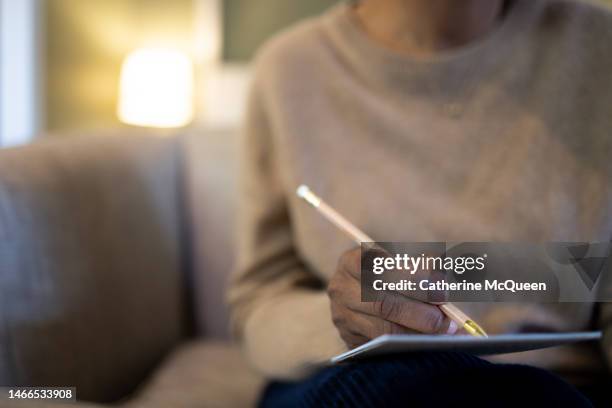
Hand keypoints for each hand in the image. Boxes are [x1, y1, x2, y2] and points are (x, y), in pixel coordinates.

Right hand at [328, 247, 457, 348]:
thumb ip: (421, 266)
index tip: (440, 288)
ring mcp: (343, 317)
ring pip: (384, 329)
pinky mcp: (350, 339)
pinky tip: (432, 342)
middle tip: (447, 319)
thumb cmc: (386, 272)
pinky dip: (410, 345)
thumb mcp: (400, 260)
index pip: (382, 268)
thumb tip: (442, 283)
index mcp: (352, 261)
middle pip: (383, 303)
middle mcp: (342, 289)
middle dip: (420, 313)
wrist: (359, 291)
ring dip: (418, 332)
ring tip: (445, 332)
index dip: (413, 279)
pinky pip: (384, 346)